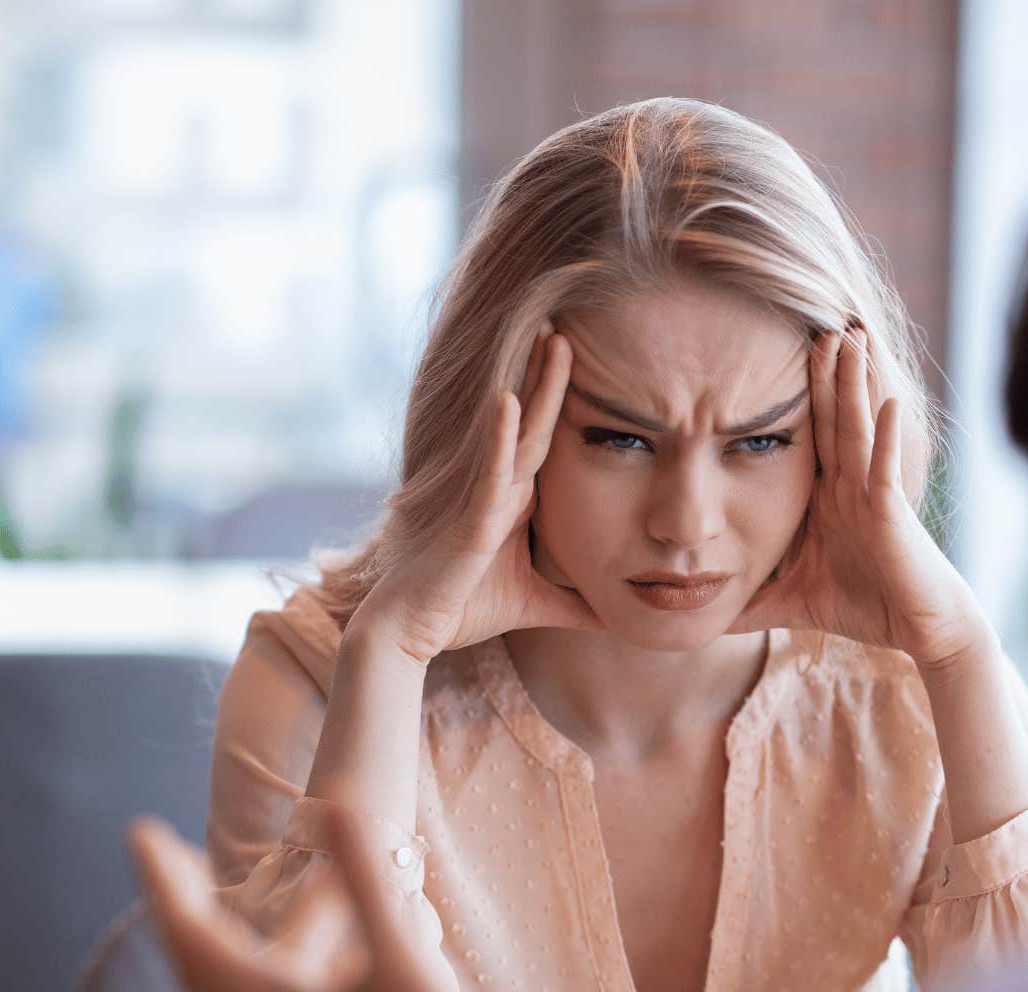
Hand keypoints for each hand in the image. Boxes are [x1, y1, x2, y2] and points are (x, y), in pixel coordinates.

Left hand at [126, 808, 508, 991]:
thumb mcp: (402, 968)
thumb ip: (366, 883)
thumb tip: (332, 799)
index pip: (188, 931)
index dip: (161, 878)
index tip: (141, 831)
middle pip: (201, 956)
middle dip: (186, 901)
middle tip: (173, 854)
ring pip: (246, 978)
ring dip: (252, 926)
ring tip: (311, 880)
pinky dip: (289, 957)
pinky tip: (344, 945)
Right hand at [358, 328, 600, 663]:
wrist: (410, 631)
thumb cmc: (461, 609)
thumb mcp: (535, 606)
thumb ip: (576, 606)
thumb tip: (618, 620)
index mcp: (514, 499)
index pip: (548, 441)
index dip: (564, 400)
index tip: (589, 360)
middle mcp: (499, 487)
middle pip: (534, 420)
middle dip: (550, 373)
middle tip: (568, 324)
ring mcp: (483, 496)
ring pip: (516, 431)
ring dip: (535, 385)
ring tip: (553, 338)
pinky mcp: (470, 516)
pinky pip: (490, 468)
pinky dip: (499, 435)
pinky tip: (510, 399)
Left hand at [729, 327, 985, 669]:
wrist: (919, 631)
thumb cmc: (865, 608)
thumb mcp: (791, 601)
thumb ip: (750, 604)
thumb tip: (701, 619)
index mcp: (828, 496)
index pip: (806, 436)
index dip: (794, 396)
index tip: (767, 355)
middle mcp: (851, 486)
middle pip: (833, 418)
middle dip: (823, 372)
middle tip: (810, 321)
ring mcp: (873, 495)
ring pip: (859, 429)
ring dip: (854, 384)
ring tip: (849, 338)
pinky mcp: (892, 515)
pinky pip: (886, 470)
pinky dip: (886, 437)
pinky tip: (888, 402)